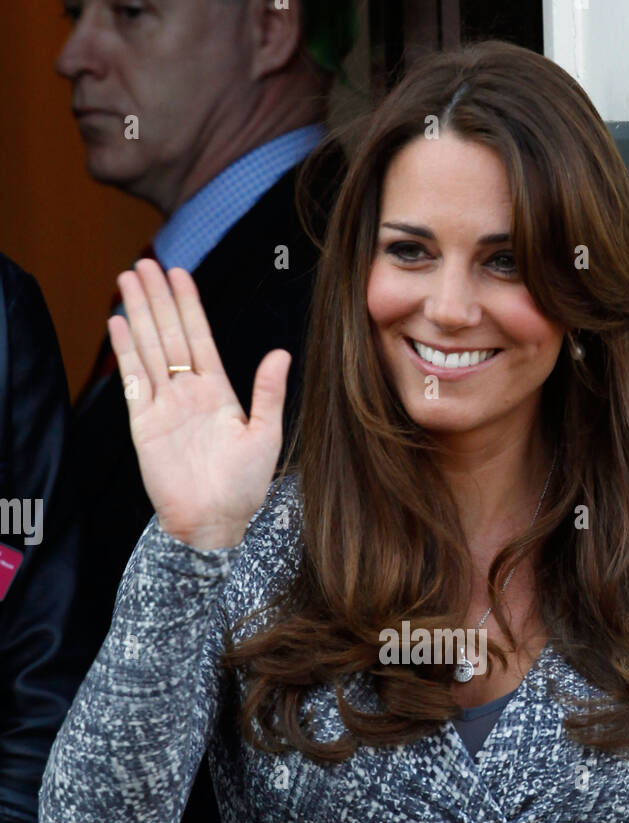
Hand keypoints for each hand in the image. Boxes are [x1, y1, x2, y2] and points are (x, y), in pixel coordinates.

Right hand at [107, 259, 290, 549]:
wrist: (214, 522)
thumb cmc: (244, 487)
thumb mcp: (266, 435)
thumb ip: (268, 393)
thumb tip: (280, 353)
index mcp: (218, 392)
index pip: (200, 337)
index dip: (189, 305)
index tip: (180, 274)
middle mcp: (189, 393)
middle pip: (169, 334)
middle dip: (158, 298)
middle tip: (145, 263)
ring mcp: (164, 405)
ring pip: (148, 348)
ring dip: (138, 314)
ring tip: (128, 280)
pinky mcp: (144, 423)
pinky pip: (132, 380)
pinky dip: (125, 352)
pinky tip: (118, 325)